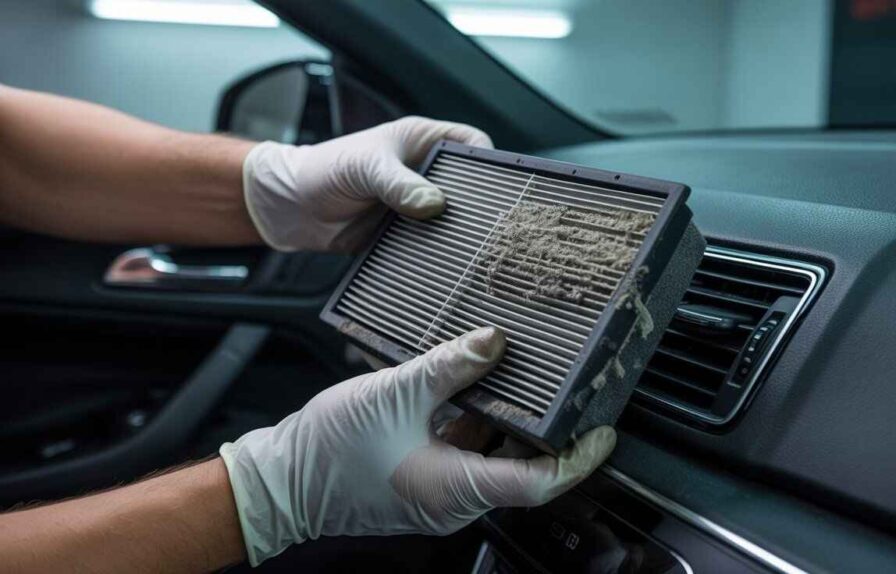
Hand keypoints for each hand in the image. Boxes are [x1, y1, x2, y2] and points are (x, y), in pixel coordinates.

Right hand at [219, 327, 616, 565]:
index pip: (539, 481)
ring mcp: (439, 491)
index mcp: (454, 488)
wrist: (280, 480)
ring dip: (509, 419)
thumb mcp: (394, 394)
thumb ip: (449, 366)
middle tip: (571, 390)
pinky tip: (472, 385)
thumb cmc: (327, 451)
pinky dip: (476, 420)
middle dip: (548, 429)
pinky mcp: (425, 478)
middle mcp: (454, 499)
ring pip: (492, 455)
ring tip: (524, 376)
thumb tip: (494, 342)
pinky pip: (465, 450)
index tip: (603, 432)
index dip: (578, 457)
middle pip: (522, 466)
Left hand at [241, 116, 492, 251]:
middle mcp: (426, 174)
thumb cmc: (323, 170)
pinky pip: (431, 246)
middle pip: (471, 188)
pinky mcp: (407, 236)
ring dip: (458, 234)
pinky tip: (443, 264)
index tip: (500, 185)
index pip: (473, 144)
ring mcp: (418, 206)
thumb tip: (434, 204)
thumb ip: (399, 184)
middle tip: (488, 223)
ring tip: (470, 248)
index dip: (489, 162)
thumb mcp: (365, 168)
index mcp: (423, 142)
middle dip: (479, 205)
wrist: (288, 208)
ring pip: (454, 220)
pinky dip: (436, 254)